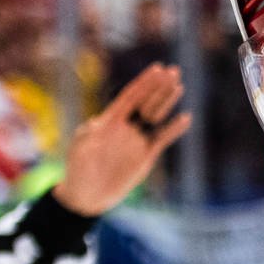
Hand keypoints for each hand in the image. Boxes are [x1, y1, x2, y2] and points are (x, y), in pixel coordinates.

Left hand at [52, 63, 192, 216]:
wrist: (88, 195)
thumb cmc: (78, 170)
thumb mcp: (79, 151)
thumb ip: (87, 136)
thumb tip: (96, 123)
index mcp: (110, 121)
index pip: (130, 97)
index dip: (143, 83)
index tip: (157, 69)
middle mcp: (126, 127)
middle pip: (146, 102)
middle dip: (159, 87)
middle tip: (174, 71)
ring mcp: (137, 140)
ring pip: (156, 117)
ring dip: (167, 102)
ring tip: (179, 86)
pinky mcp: (146, 156)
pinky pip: (162, 139)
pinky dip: (174, 130)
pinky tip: (185, 118)